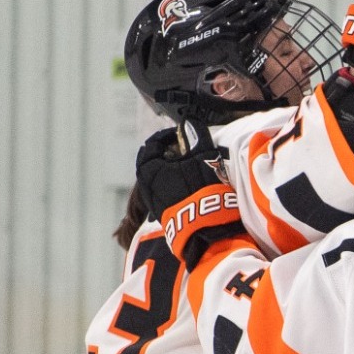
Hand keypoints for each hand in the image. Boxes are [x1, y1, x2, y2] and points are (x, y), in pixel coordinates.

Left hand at [134, 127, 243, 264]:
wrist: (207, 231)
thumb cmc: (204, 190)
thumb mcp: (204, 156)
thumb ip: (196, 135)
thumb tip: (189, 122)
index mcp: (149, 169)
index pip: (151, 145)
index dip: (167, 136)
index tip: (182, 134)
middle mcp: (146, 186)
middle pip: (152, 163)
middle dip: (167, 154)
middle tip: (186, 151)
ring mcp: (153, 204)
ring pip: (158, 180)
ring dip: (171, 171)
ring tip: (191, 170)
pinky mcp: (164, 217)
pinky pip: (164, 195)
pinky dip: (173, 186)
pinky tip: (192, 189)